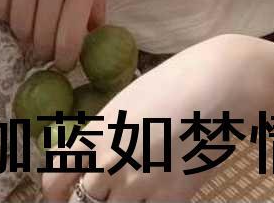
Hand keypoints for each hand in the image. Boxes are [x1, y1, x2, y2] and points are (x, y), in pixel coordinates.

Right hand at [0, 0, 106, 69]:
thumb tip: (90, 34)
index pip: (68, 42)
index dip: (64, 61)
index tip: (63, 62)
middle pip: (39, 37)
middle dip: (43, 50)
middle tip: (45, 47)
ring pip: (16, 23)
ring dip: (22, 33)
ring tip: (30, 27)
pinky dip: (3, 12)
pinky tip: (13, 7)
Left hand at [40, 34, 248, 202]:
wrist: (220, 84)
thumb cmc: (175, 83)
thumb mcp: (129, 102)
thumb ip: (107, 135)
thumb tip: (94, 159)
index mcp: (97, 134)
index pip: (56, 178)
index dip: (53, 193)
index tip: (57, 197)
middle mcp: (110, 164)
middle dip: (90, 200)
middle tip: (103, 191)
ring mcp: (139, 186)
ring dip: (121, 202)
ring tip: (138, 182)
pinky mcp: (170, 200)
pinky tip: (160, 190)